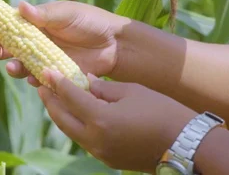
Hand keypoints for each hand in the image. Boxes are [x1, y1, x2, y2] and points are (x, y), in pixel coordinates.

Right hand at [0, 0, 128, 84]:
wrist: (113, 44)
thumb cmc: (89, 21)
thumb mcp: (66, 13)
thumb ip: (43, 14)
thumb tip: (19, 7)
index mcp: (33, 21)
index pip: (3, 20)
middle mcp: (32, 39)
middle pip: (4, 45)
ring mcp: (40, 57)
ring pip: (16, 63)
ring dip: (10, 65)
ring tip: (13, 66)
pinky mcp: (50, 73)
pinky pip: (34, 77)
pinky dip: (32, 78)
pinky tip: (36, 76)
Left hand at [39, 69, 197, 172]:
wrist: (187, 146)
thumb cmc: (163, 112)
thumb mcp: (132, 92)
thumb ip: (103, 88)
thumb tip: (85, 82)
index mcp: (101, 119)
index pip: (70, 97)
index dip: (56, 82)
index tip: (46, 70)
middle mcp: (95, 139)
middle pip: (62, 118)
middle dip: (50, 100)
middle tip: (42, 85)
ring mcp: (100, 152)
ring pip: (70, 130)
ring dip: (60, 113)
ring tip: (54, 98)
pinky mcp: (107, 159)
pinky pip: (83, 139)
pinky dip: (75, 124)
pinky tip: (76, 113)